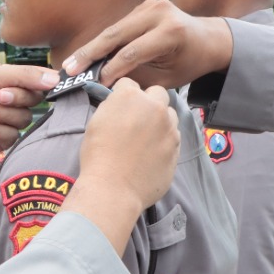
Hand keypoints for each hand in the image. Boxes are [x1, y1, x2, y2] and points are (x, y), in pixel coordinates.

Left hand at [0, 63, 60, 157]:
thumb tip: (56, 77)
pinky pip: (11, 138)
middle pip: (33, 102)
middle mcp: (10, 102)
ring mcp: (5, 122)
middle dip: (15, 99)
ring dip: (1, 115)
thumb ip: (24, 75)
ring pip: (23, 121)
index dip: (37, 85)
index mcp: (9, 82)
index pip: (37, 83)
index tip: (37, 84)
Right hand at [59, 0, 233, 88]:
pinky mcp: (144, 5)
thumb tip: (106, 82)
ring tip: (72, 63)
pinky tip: (87, 55)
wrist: (208, 39)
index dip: (111, 68)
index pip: (133, 52)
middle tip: (68, 68)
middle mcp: (160, 12)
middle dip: (90, 53)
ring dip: (93, 47)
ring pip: (115, 29)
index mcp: (171, 32)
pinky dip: (105, 41)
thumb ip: (138, 77)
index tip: (94, 83)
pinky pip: (120, 26)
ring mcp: (151, 5)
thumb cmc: (189, 63)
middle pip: (117, 34)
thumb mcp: (167, 78)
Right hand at [78, 78, 179, 211]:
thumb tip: (119, 105)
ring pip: (169, 115)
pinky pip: (173, 138)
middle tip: (137, 118)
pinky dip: (164, 141)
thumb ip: (112, 107)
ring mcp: (169, 129)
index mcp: (131, 97)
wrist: (113, 189)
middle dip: (149, 101)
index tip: (120, 106)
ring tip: (145, 139)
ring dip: (160, 121)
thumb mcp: (96, 122)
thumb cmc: (98, 156)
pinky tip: (150, 154)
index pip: (130, 84)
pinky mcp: (176, 148)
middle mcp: (155, 108)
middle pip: (158, 93)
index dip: (123, 94)